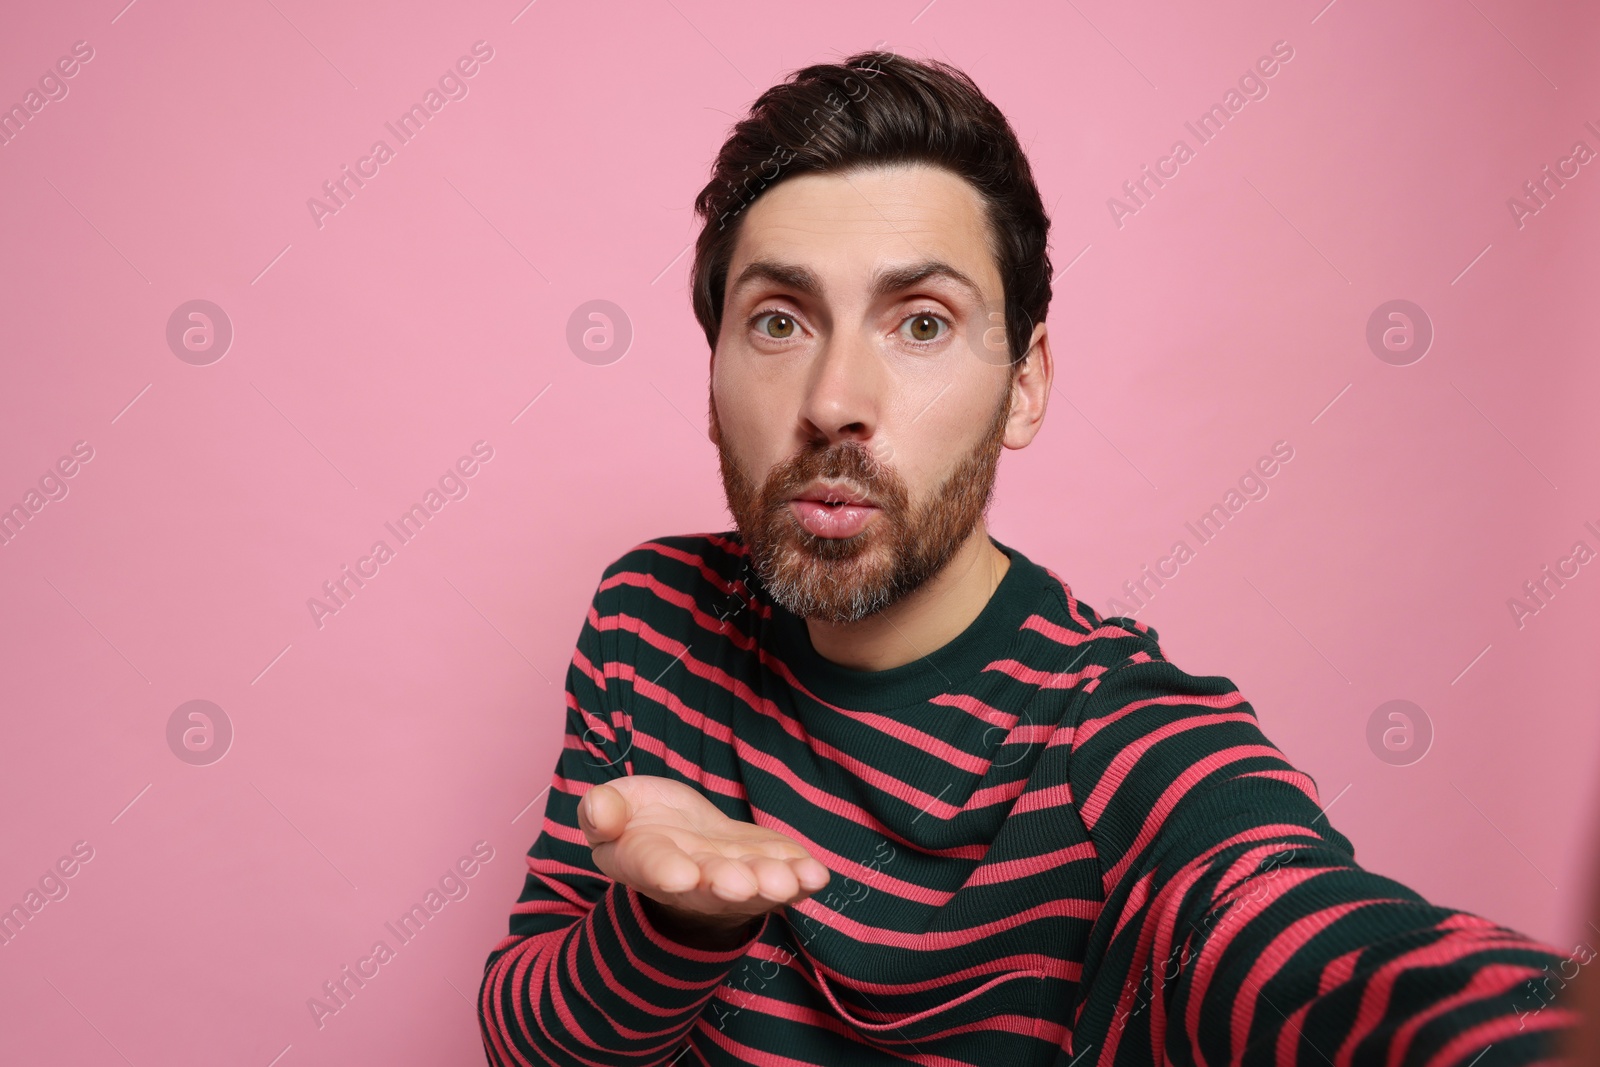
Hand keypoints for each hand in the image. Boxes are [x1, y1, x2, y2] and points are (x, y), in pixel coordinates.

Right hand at [576, 775, 830, 926]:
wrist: (678, 836)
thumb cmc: (639, 820)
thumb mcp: (612, 807)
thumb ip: (602, 810)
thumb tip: (599, 811)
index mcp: (643, 861)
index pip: (653, 868)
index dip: (667, 871)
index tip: (683, 876)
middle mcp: (691, 879)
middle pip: (710, 886)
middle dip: (729, 885)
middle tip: (743, 885)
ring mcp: (733, 877)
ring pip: (753, 886)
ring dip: (772, 884)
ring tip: (788, 881)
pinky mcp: (766, 866)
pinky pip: (786, 876)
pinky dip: (802, 878)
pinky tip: (816, 875)